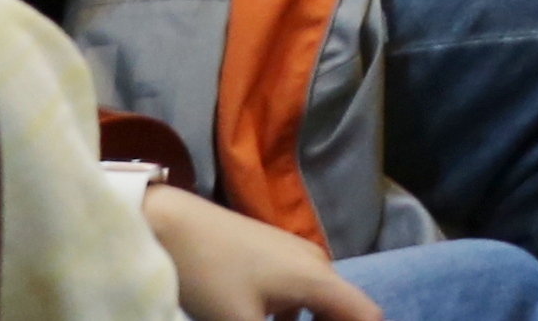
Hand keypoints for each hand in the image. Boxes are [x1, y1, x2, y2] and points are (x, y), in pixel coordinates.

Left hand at [147, 186, 383, 320]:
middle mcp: (317, 264)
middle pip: (344, 310)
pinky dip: (294, 317)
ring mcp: (295, 256)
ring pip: (320, 303)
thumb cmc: (209, 276)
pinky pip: (300, 293)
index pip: (367, 315)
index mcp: (318, 279)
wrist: (170, 225)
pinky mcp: (275, 255)